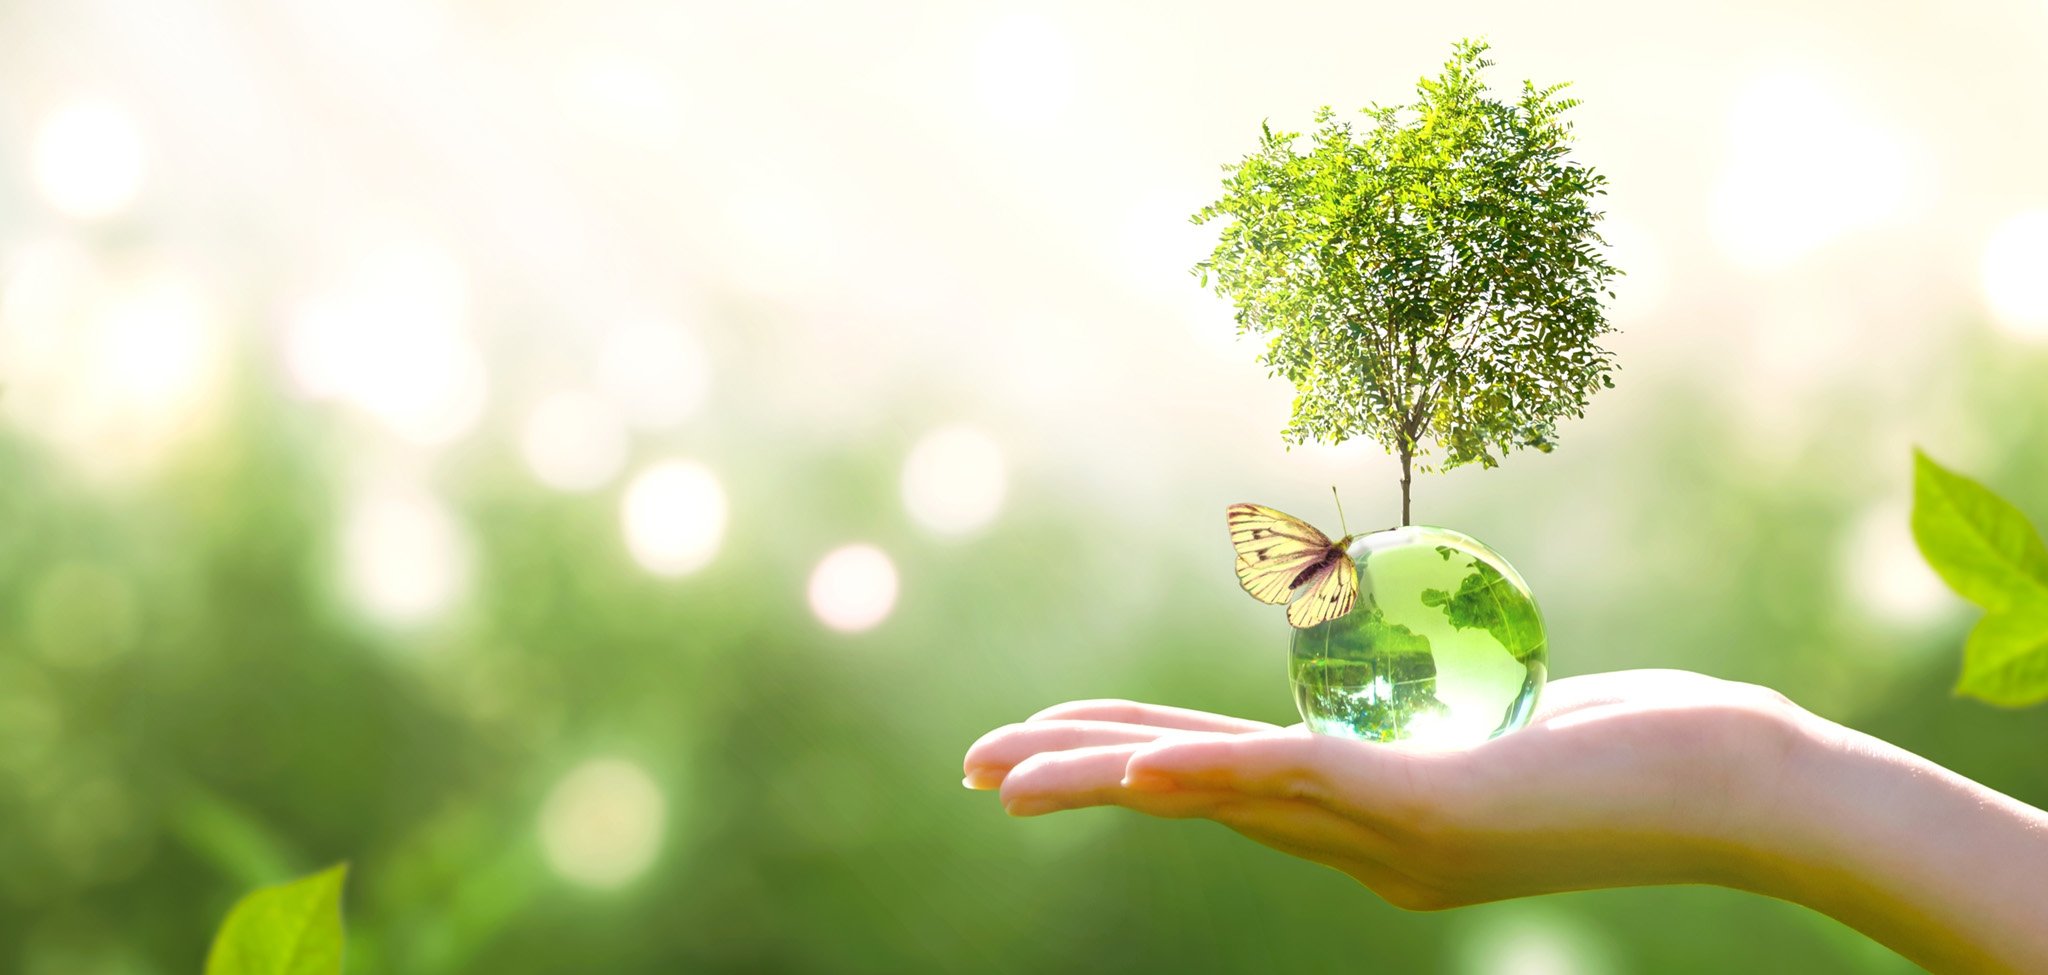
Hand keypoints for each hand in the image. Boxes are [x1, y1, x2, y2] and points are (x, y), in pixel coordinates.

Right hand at [964, 669, 1807, 909]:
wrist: (1757, 792)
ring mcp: (1401, 834)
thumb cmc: (1659, 743)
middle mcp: (1372, 845)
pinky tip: (1142, 771)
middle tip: (976, 770)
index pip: (1224, 782)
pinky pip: (1302, 786)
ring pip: (1223, 797)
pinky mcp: (1438, 808)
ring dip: (1107, 781)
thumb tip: (1398, 675)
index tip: (1045, 743)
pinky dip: (1210, 778)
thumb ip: (1444, 705)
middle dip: (1078, 778)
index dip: (1125, 759)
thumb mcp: (1521, 718)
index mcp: (1377, 822)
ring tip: (1010, 774)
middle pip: (1197, 798)